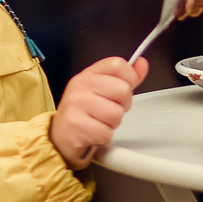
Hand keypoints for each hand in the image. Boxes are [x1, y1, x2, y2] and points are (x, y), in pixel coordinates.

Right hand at [50, 56, 146, 170]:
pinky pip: (107, 133)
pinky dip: (104, 137)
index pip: (118, 65)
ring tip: (99, 122)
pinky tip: (93, 133)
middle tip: (109, 110)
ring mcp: (76, 104)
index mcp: (89, 74)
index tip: (123, 90)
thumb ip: (125, 78)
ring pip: (117, 114)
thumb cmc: (84, 112)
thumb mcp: (102, 90)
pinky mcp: (76, 125)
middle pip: (123, 90)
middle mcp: (81, 86)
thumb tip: (142, 64)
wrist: (60, 136)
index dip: (129, 78)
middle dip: (122, 106)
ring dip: (113, 123)